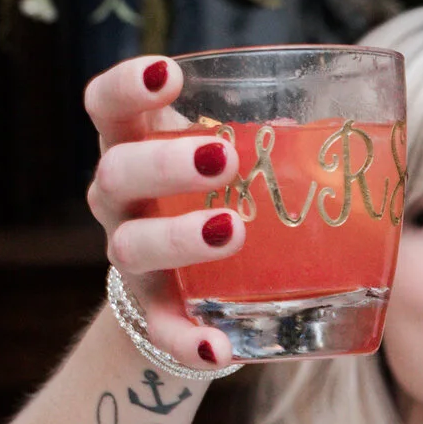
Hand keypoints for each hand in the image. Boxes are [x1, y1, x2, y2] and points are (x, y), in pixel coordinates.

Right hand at [83, 56, 243, 369]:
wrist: (184, 294)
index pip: (107, 107)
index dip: (126, 86)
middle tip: (220, 156)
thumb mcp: (227, 166)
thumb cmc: (210, 201)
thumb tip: (315, 131)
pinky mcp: (151, 315)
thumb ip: (265, 144)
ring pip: (132, 246)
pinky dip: (188, 341)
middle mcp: (120, 201)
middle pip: (117, 173)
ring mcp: (131, 258)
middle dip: (165, 162)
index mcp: (135, 147)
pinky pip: (161, 332)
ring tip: (230, 231)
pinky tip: (218, 350)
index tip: (167, 74)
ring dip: (178, 237)